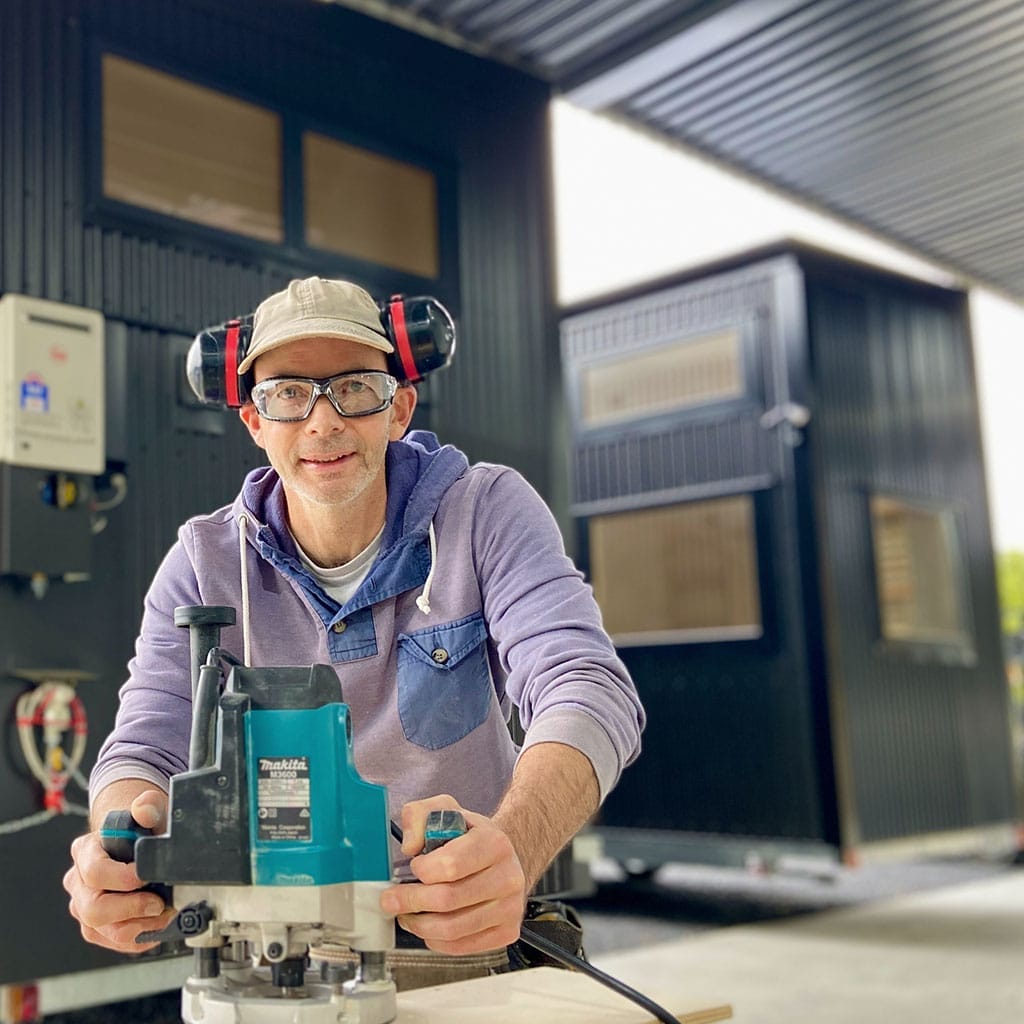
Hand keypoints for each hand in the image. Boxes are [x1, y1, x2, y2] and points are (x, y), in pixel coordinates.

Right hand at [63, 789, 176, 952]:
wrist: (137, 844)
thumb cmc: (140, 831)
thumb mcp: (148, 813)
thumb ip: (147, 806)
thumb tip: (144, 809)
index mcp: (85, 851)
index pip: (94, 871)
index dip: (122, 878)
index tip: (147, 877)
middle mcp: (78, 882)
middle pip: (93, 908)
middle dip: (131, 908)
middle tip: (158, 902)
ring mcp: (84, 906)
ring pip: (101, 930)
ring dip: (137, 927)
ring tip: (163, 915)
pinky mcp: (95, 927)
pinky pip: (112, 941)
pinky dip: (138, 936)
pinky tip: (157, 924)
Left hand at [380, 795, 526, 955]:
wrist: (502, 858)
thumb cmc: (471, 837)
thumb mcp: (446, 810)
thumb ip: (420, 815)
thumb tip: (410, 845)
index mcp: (495, 843)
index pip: (451, 865)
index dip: (422, 869)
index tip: (414, 866)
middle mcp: (508, 876)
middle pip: (448, 900)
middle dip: (410, 901)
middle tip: (391, 900)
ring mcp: (510, 907)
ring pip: (453, 928)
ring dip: (419, 925)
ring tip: (407, 914)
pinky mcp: (506, 931)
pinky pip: (462, 946)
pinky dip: (436, 940)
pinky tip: (428, 926)